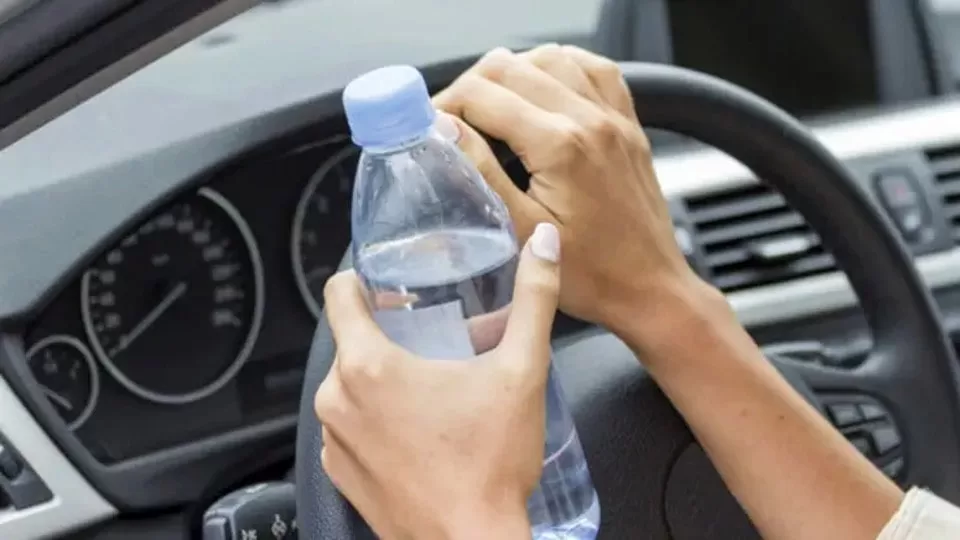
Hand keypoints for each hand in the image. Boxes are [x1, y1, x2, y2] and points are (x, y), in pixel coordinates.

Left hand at [314, 224, 562, 539]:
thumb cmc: (490, 466)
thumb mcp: (522, 371)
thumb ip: (534, 299)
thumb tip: (543, 244)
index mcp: (367, 366)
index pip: (339, 294)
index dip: (364, 279)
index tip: (391, 284)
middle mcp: (335, 401)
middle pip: (351, 342)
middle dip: (389, 335)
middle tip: (434, 342)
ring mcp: (334, 442)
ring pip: (350, 386)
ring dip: (382, 380)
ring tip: (432, 389)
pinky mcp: (341, 474)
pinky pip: (350, 428)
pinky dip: (376, 420)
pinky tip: (419, 431)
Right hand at [434, 45, 719, 353]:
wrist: (650, 289)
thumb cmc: (591, 276)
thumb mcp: (519, 231)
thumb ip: (480, 173)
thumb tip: (443, 129)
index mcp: (560, 145)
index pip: (482, 94)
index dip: (445, 103)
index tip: (431, 125)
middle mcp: (590, 120)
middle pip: (511, 66)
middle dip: (471, 85)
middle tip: (453, 117)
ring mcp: (613, 118)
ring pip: (551, 57)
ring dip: (513, 72)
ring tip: (492, 104)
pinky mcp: (627, 125)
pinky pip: (594, 69)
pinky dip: (561, 67)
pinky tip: (544, 87)